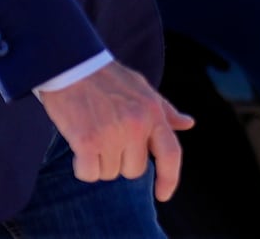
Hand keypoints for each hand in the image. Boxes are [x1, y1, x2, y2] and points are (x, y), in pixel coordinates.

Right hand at [37, 61, 194, 200]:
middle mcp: (137, 125)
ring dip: (100, 161)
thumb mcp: (142, 88)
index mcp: (153, 112)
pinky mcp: (87, 141)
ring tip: (92, 133)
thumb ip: (165, 111)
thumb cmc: (107, 78)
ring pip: (110, 173)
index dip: (169, 179)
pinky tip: (79, 145)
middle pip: (134, 170)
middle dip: (121, 160)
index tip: (163, 194)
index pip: (171, 154)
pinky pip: (89, 174)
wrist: (71, 65)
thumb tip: (188, 124)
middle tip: (107, 136)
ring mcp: (112, 134)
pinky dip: (82, 167)